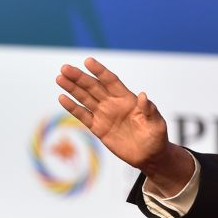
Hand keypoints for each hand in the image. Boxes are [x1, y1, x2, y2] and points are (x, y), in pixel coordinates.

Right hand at [56, 57, 192, 193]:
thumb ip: (149, 110)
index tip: (88, 61)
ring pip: (85, 98)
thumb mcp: (157, 124)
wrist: (150, 157)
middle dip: (80, 77)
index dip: (100, 71)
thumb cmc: (156, 138)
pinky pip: (83, 116)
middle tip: (65, 68)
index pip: (110, 81)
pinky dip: (73, 107)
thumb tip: (144, 95)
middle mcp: (113, 104)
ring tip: (59, 78)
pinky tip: (62, 98)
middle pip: (94, 87)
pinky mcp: (98, 128)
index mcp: (127, 99)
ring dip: (72, 88)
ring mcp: (105, 115)